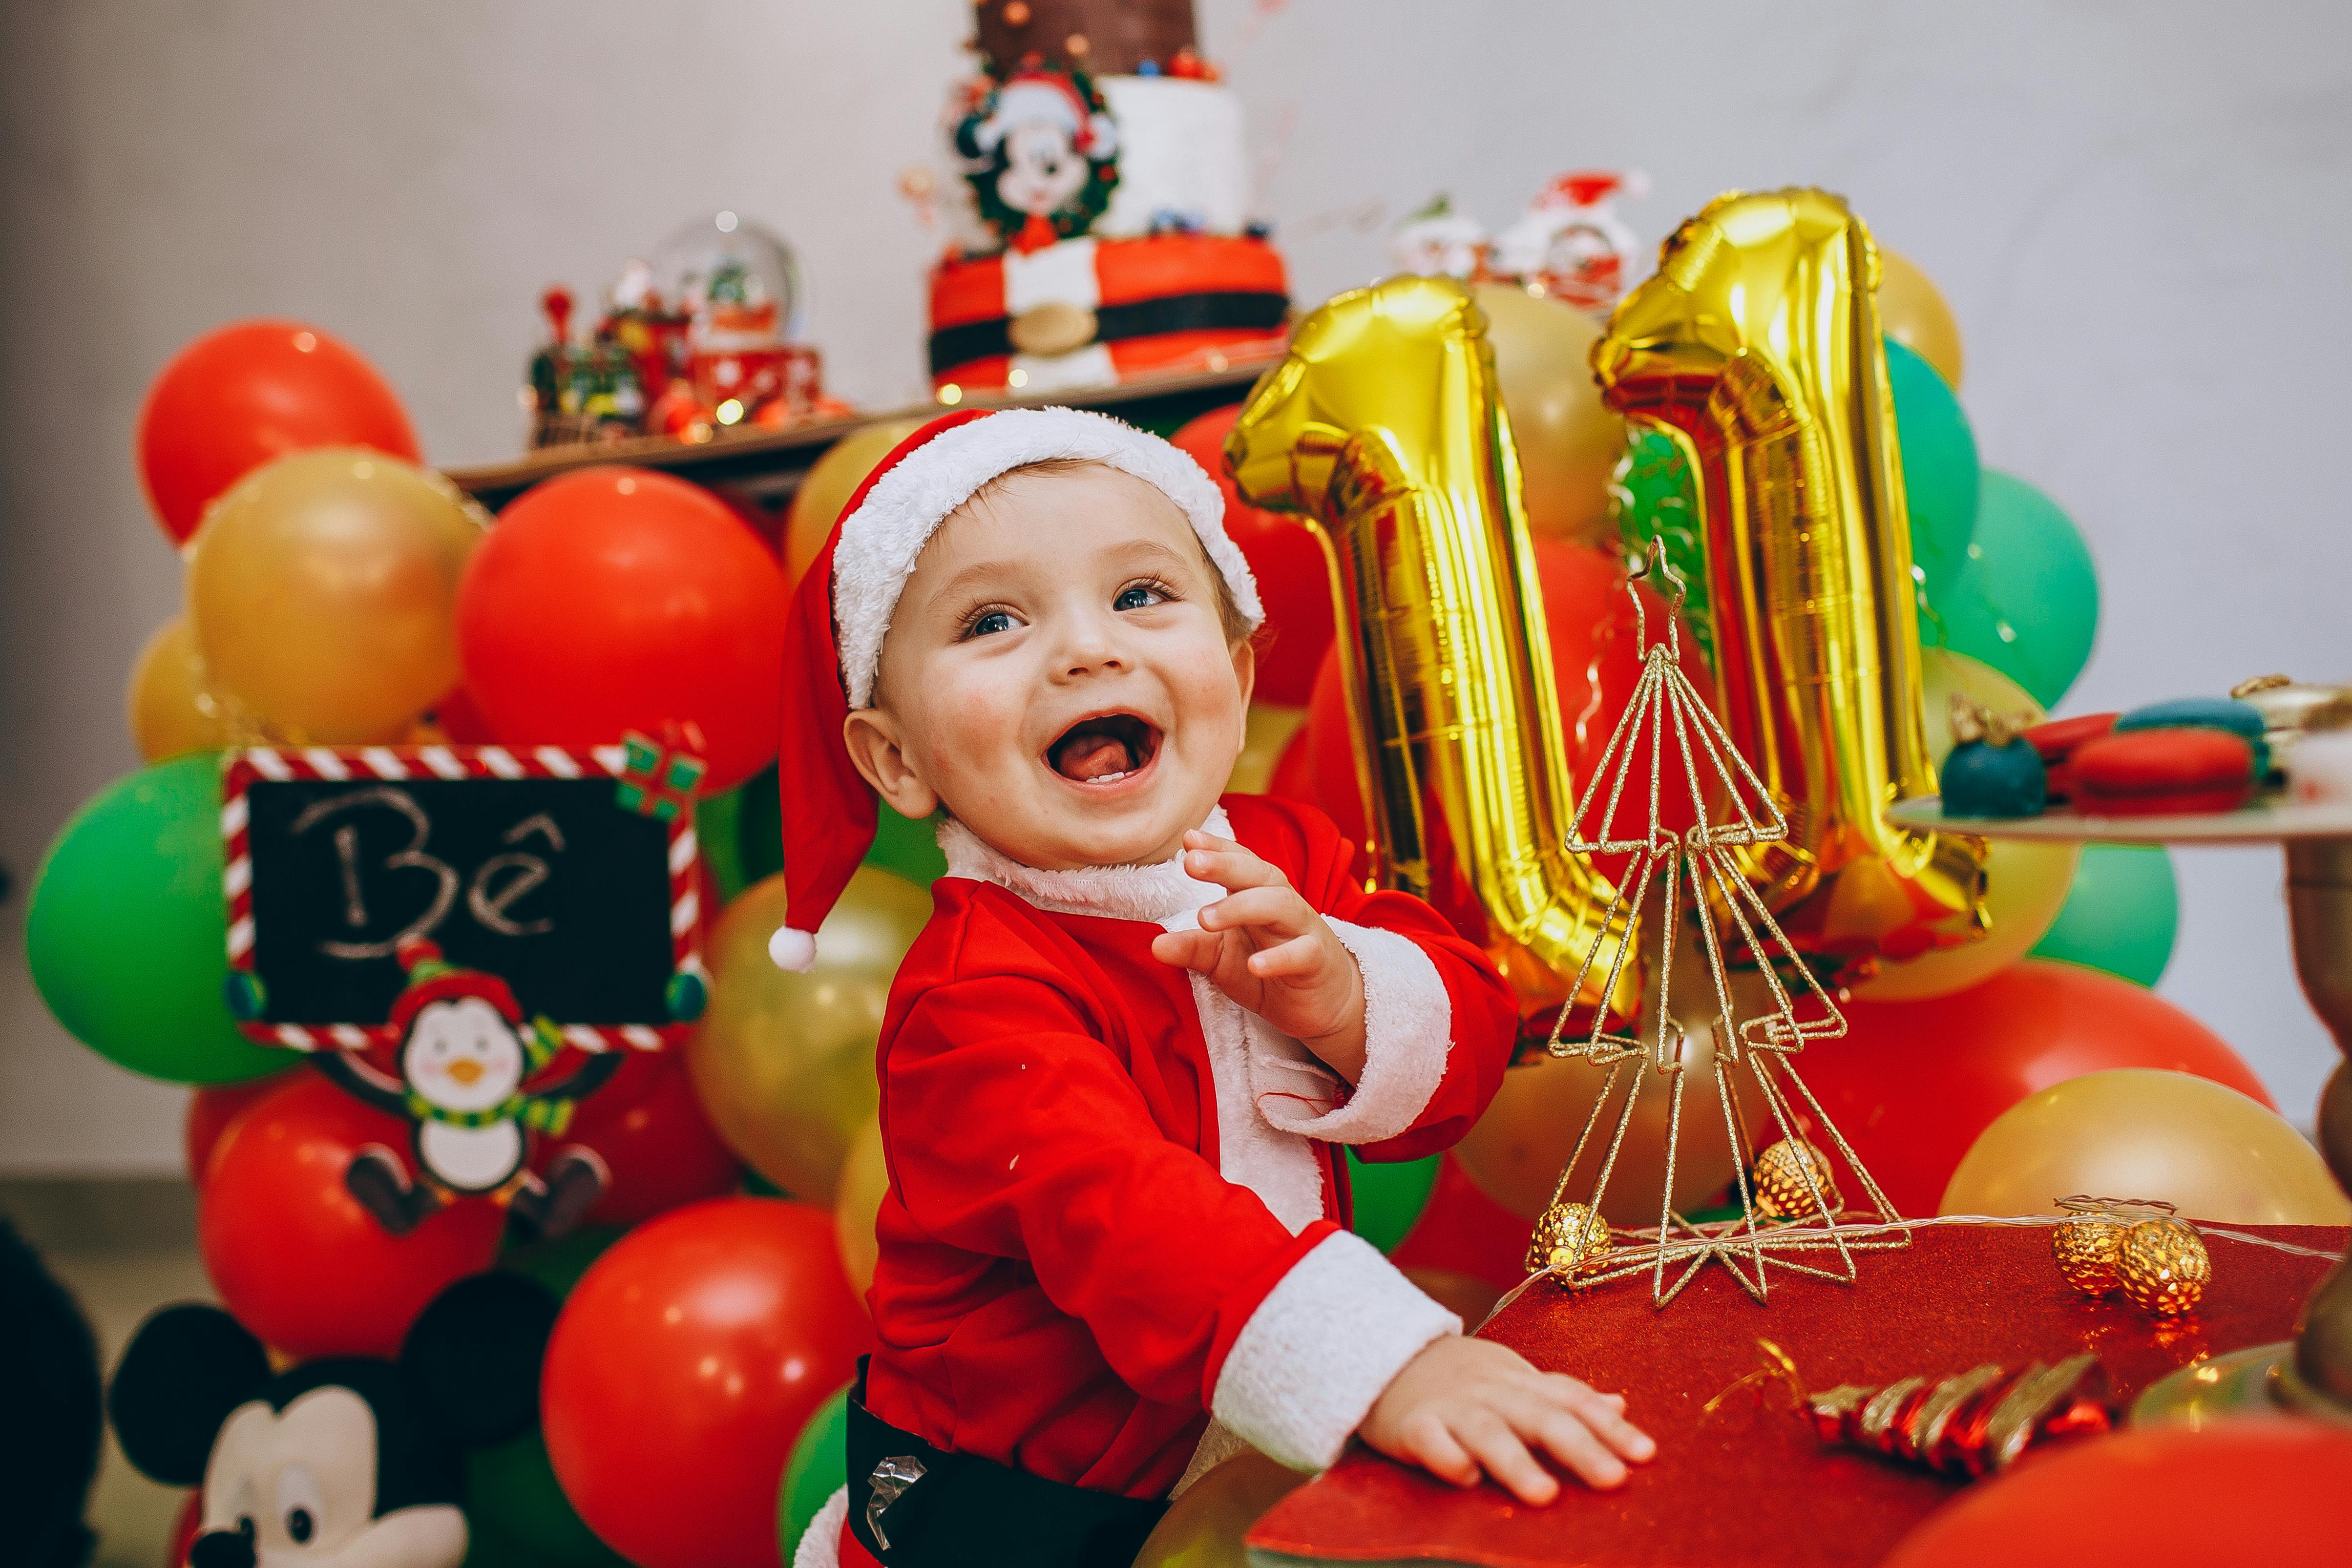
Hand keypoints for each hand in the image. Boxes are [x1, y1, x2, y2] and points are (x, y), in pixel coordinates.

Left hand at [1149, 830, 1367, 1079]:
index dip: (1216, 849)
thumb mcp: (1222, 960)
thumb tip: (1155, 945)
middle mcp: (1283, 905)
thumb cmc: (1268, 971)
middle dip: (1225, 866)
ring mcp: (1304, 930)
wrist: (1322, 1005)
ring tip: (1205, 918)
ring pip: (1280, 906)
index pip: (1240, 863)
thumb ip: (1192, 948)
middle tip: (1191, 863)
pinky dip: (1279, 958)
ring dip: (1242, 908)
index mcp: (1257, 896)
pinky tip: (1255, 965)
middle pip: (1259, 875)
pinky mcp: (1318, 962)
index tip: (1187, 839)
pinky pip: (1303, 953)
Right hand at [1359, 1336, 1654, 1502]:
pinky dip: (1447, 1456)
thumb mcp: (1516, 1380)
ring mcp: (1451, 1406)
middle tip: (1614, 1479)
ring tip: (1545, 1495)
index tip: (1646, 1454)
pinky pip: (1430, 1440)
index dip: (1609, 1426)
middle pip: (1540, 1415)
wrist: (1387, 1355)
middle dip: (1579, 1447)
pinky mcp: (1411, 1424)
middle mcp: (1492, 1391)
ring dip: (1516, 1461)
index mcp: (1521, 1381)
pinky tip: (1466, 1479)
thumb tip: (1621, 1404)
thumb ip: (1563, 1396)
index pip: (1572, 1399)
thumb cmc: (1465, 1380)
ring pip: (1487, 1430)